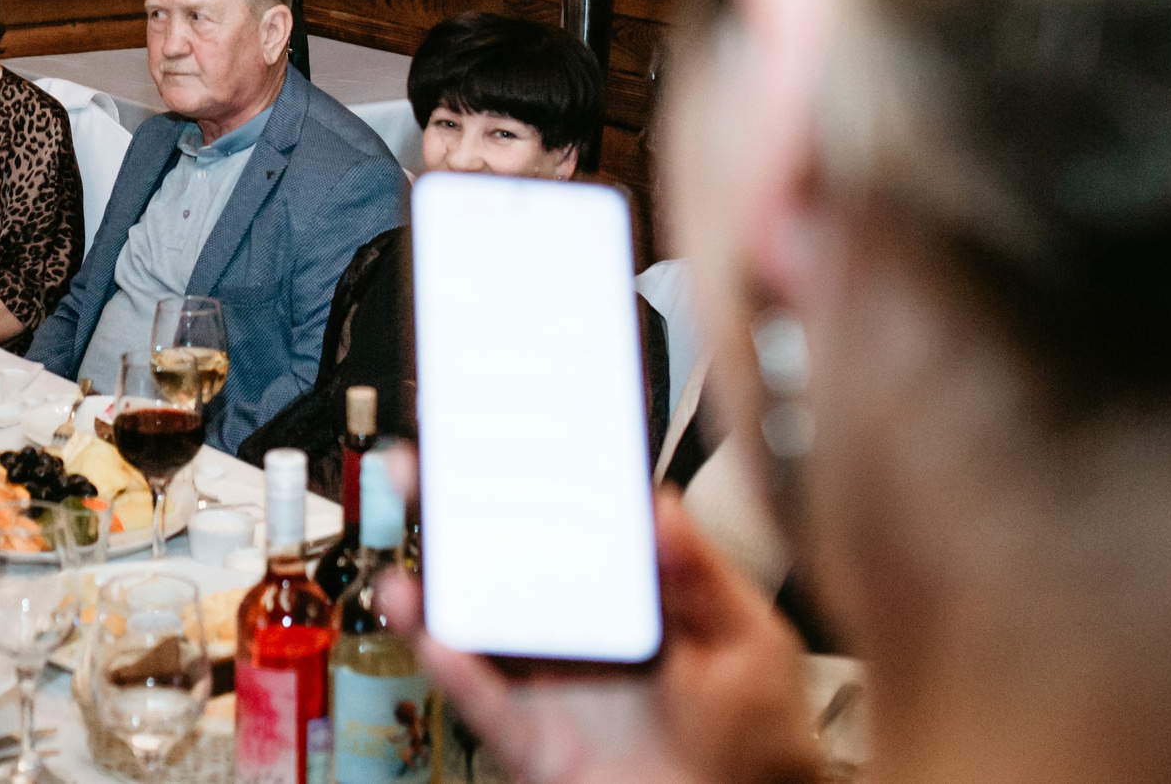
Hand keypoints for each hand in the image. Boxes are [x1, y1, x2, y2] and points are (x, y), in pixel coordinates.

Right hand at [381, 452, 823, 783]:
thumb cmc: (759, 740)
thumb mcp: (751, 642)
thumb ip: (706, 575)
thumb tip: (660, 506)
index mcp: (625, 597)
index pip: (570, 524)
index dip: (531, 476)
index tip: (503, 430)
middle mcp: (577, 633)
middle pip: (503, 561)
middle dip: (457, 511)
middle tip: (424, 462)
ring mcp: (551, 684)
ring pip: (476, 624)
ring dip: (434, 584)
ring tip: (411, 547)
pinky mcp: (534, 738)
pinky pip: (481, 698)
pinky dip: (450, 664)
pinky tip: (430, 629)